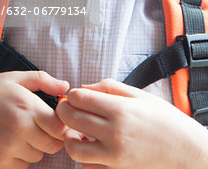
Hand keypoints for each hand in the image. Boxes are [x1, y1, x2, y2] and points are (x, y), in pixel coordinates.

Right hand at [0, 71, 68, 167]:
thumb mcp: (15, 78)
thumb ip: (43, 80)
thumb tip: (65, 86)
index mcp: (26, 106)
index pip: (60, 127)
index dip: (63, 124)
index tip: (57, 119)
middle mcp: (19, 128)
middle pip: (53, 145)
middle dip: (52, 137)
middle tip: (43, 126)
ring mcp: (9, 147)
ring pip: (39, 156)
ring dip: (37, 146)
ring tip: (25, 131)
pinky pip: (24, 165)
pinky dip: (23, 156)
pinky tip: (14, 141)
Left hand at [56, 79, 207, 168]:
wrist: (184, 149)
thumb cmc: (163, 119)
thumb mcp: (138, 94)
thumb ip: (108, 87)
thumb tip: (84, 87)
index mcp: (119, 110)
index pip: (78, 98)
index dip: (72, 94)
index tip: (74, 95)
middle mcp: (114, 133)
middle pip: (71, 118)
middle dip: (64, 110)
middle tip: (68, 107)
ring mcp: (113, 155)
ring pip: (74, 148)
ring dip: (70, 136)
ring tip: (77, 129)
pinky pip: (87, 165)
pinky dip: (83, 155)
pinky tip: (90, 144)